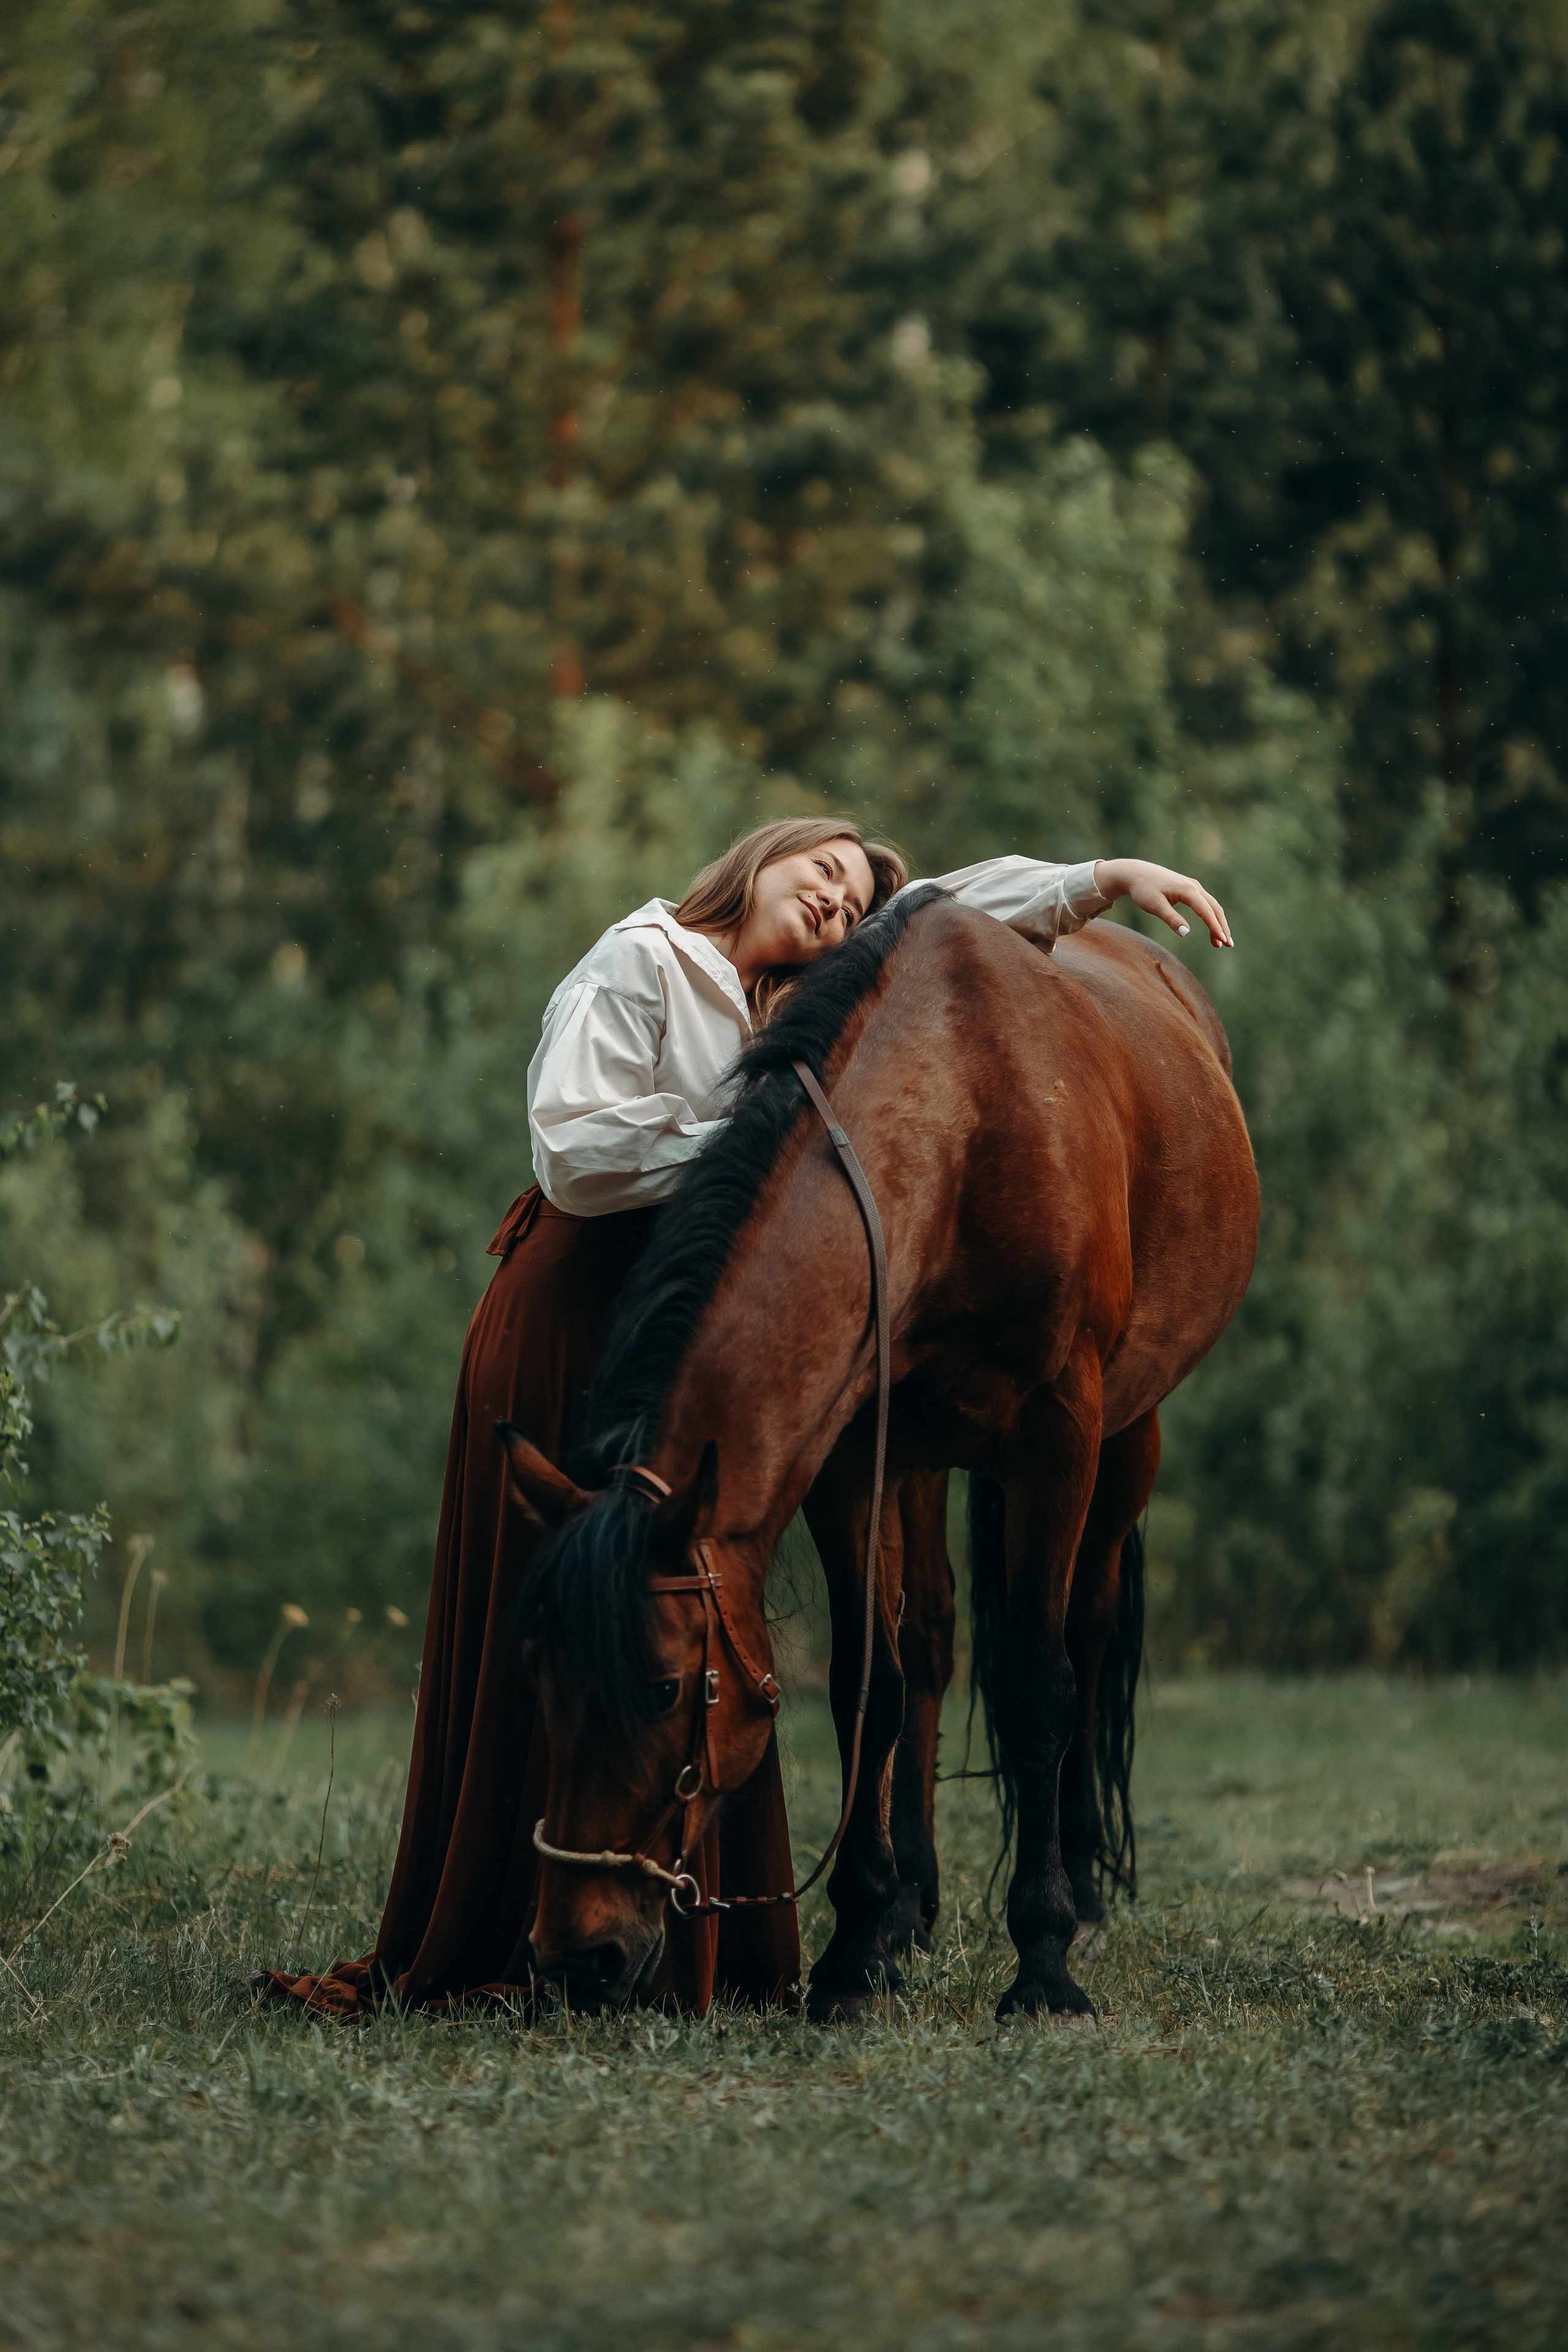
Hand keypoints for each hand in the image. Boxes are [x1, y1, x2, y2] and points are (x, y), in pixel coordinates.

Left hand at [1092, 857, 1231, 948]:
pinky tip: (1211, 927)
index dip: (1215, 927)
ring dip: (1218, 923)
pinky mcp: (1189, 888)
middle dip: (1222, 927)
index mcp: (1187, 890)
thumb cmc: (1143, 890)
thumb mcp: (1154, 906)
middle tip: (1228, 945)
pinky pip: (1205, 903)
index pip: (1206, 911)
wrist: (1135, 873)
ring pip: (1212, 905)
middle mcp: (1194, 886)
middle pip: (1214, 908)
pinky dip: (1211, 916)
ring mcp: (1192, 886)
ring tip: (1221, 941)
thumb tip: (1186, 933)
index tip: (1221, 941)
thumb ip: (1171, 919)